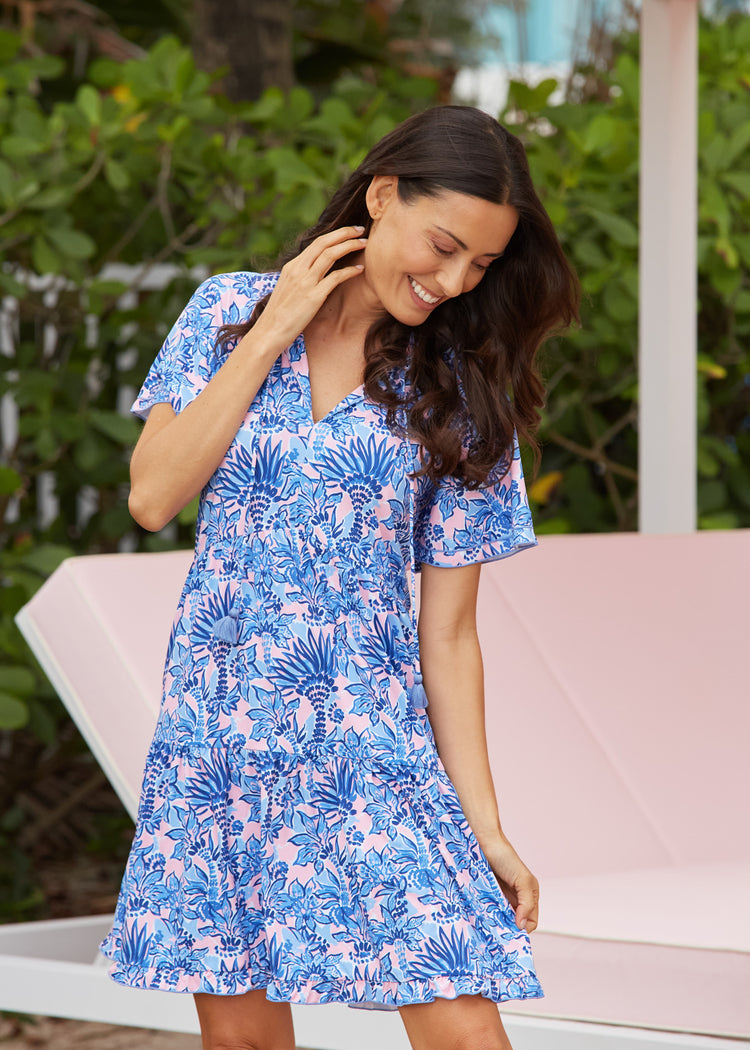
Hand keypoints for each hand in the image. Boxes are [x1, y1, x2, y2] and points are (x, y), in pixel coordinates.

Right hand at [251, 226, 366, 350]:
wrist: (269, 332)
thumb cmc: (280, 315)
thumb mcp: (288, 289)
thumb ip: (300, 278)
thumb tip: (314, 274)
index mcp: (292, 266)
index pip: (316, 243)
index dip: (335, 235)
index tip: (349, 232)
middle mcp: (298, 270)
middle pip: (324, 242)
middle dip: (345, 233)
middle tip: (361, 229)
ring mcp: (305, 282)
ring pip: (330, 254)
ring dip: (349, 245)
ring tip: (364, 243)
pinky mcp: (313, 297)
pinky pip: (335, 278)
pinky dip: (349, 271)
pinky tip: (360, 269)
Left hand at [480, 834, 539, 933]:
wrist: (484, 841)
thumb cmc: (505, 857)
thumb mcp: (523, 880)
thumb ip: (527, 903)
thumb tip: (521, 926)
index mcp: (529, 896)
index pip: (530, 922)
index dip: (523, 929)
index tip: (511, 933)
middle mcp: (515, 899)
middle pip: (515, 923)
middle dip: (508, 928)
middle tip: (498, 932)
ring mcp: (500, 898)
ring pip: (501, 919)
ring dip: (496, 923)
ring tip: (489, 924)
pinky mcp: (486, 895)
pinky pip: (488, 911)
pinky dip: (486, 915)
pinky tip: (482, 916)